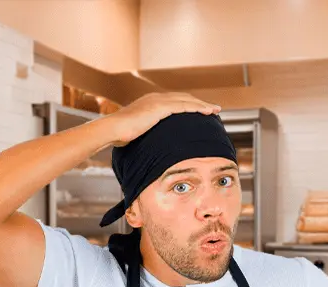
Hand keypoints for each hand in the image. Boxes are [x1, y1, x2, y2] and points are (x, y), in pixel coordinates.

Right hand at [103, 92, 220, 146]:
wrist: (113, 129)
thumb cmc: (121, 135)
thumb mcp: (137, 132)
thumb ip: (145, 134)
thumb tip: (149, 147)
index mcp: (151, 103)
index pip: (174, 101)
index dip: (188, 105)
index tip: (200, 111)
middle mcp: (156, 98)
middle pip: (184, 98)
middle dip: (199, 103)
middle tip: (213, 109)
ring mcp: (158, 101)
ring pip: (187, 100)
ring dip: (202, 104)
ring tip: (215, 110)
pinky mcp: (160, 107)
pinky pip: (184, 106)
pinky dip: (197, 107)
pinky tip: (207, 111)